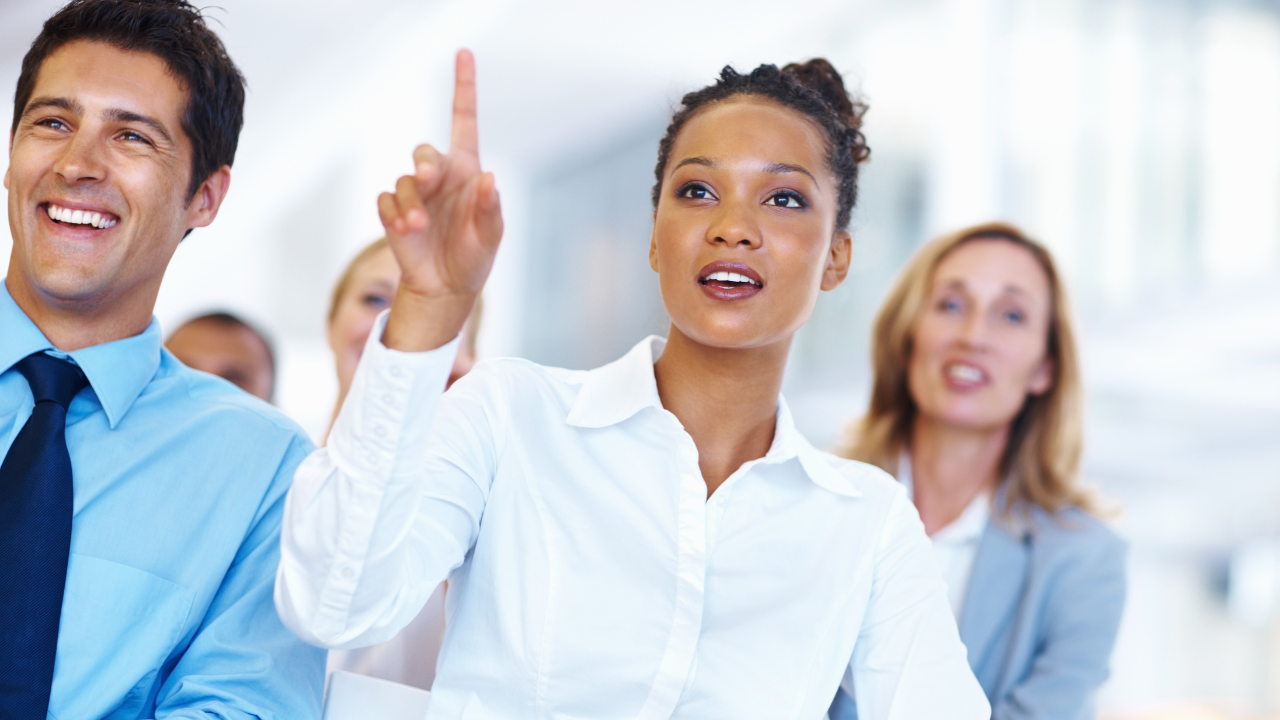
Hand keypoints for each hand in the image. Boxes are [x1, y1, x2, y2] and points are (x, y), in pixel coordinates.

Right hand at [379, 49, 502, 351]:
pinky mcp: (394, 213)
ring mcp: (415, 194)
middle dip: (425, 163)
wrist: (447, 287)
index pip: (463, 121)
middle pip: (424, 151)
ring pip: (404, 181)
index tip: (463, 53)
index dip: (463, 87)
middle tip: (429, 178)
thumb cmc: (475, 256)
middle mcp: (439, 176)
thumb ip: (491, 207)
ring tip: (418, 226)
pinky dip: (394, 214)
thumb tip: (490, 178)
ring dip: (411, 202)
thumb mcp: (491, 235)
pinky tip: (406, 230)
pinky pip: (386, 202)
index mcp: (467, 171)